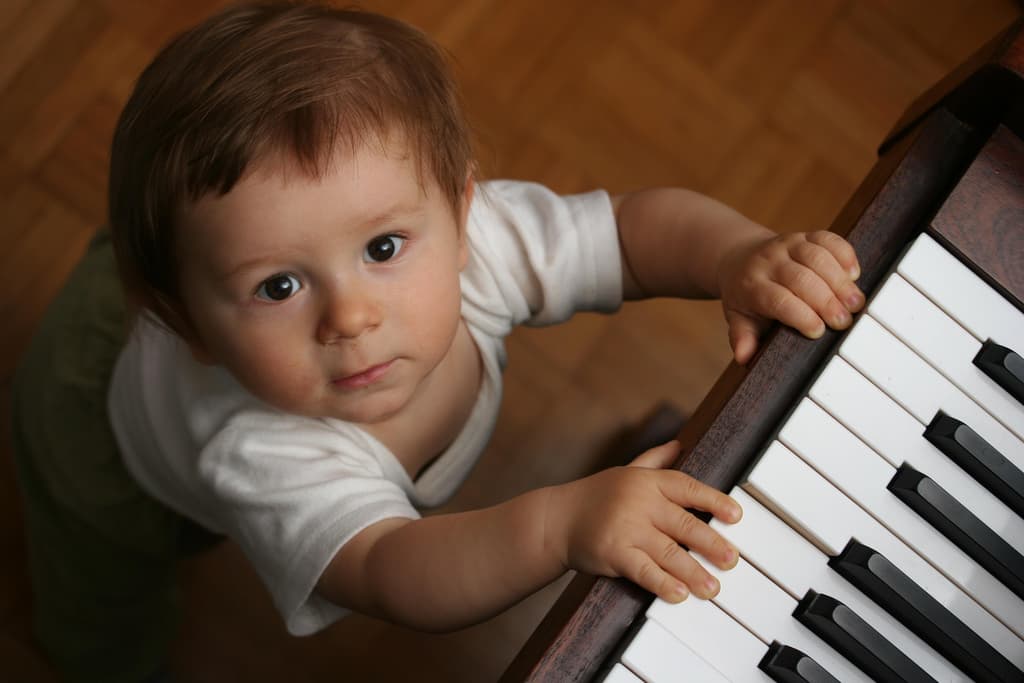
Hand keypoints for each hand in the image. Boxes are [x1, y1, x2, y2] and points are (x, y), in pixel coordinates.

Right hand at [545, 441, 741, 602]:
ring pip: (669, 552)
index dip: (714, 500)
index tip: (736, 515)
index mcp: (647, 481)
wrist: (555, 520)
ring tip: (713, 587)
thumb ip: (654, 461)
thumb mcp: (625, 472)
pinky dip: (663, 583)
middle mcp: (639, 502)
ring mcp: (626, 528)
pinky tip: (679, 594)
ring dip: (694, 572)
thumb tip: (679, 445)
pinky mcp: (613, 552)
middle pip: (684, 524)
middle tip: (731, 559)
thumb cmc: (595, 496)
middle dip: (711, 543)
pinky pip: (644, 570)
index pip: (687, 487)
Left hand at [718, 230, 863, 363]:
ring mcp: (787, 244)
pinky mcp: (805, 235)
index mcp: (752, 285)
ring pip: (817, 257)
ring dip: (840, 281)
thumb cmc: (745, 296)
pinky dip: (844, 254)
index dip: (800, 315)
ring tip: (855, 303)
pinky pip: (828, 239)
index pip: (777, 299)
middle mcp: (769, 261)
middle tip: (844, 321)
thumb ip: (742, 337)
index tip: (818, 331)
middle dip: (826, 301)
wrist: (740, 259)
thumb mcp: (738, 318)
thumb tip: (743, 357)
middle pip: (801, 278)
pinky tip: (854, 274)